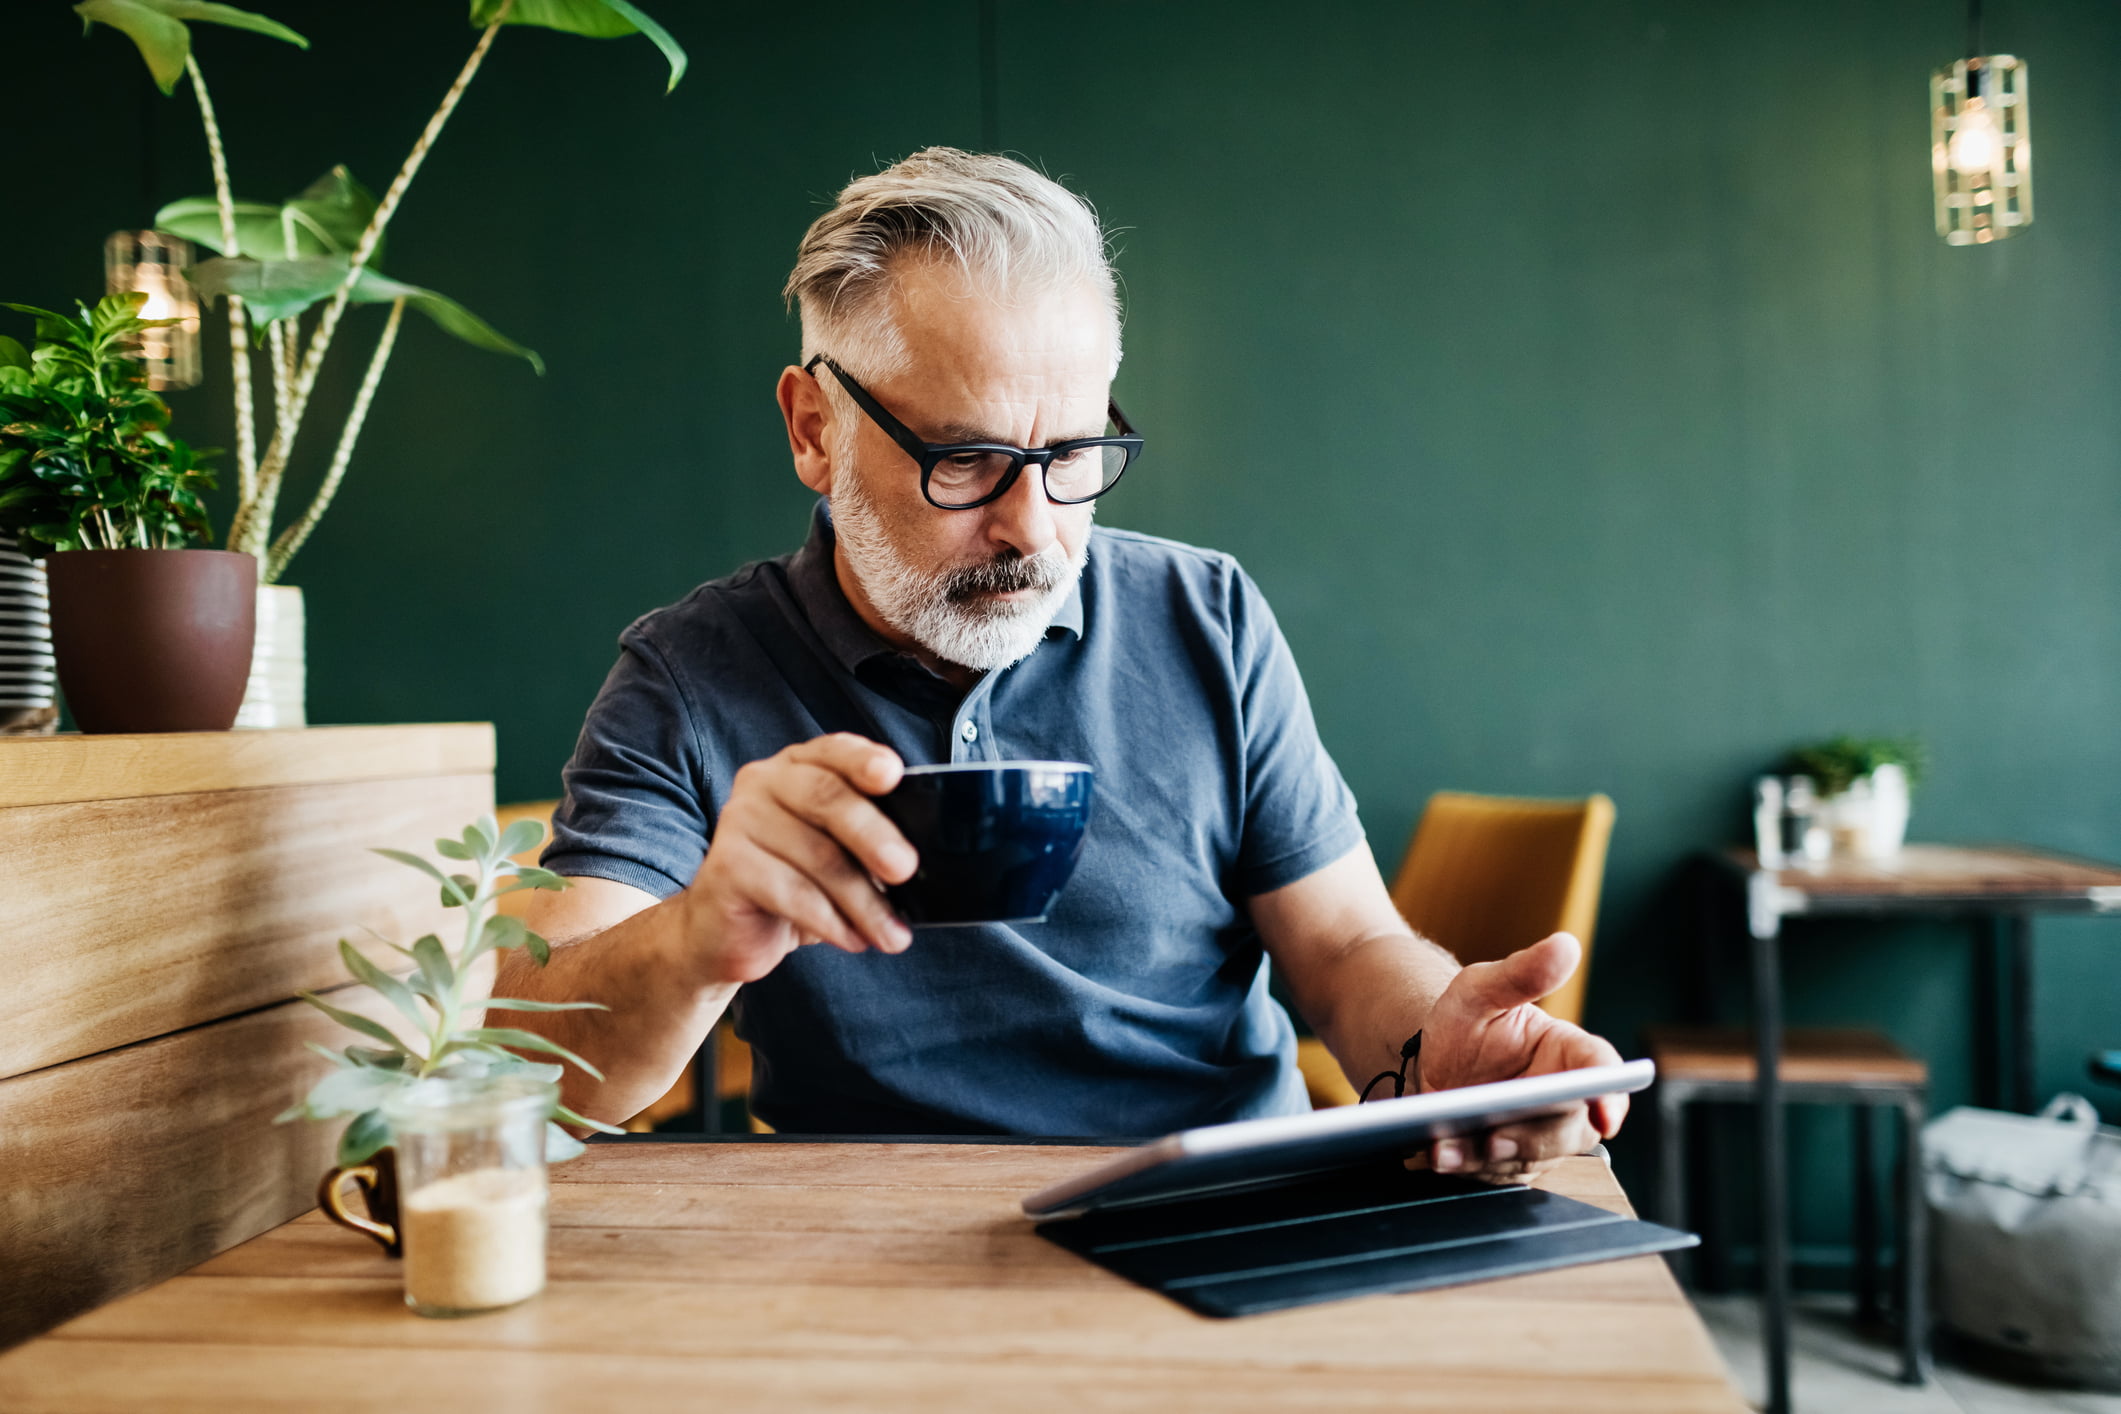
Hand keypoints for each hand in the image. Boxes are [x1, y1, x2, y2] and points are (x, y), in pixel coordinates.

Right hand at [678, 733, 917, 983]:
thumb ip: (868, 840)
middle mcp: (764, 783)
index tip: (893, 775)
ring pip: (817, 856)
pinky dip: (832, 921)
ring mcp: (739, 821)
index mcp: (798, 766)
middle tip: (905, 869)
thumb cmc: (792, 884)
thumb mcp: (836, 854)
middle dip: (873, 835)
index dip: (863, 760)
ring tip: (892, 935)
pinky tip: (853, 939)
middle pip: (826, 798)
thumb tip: (916, 861)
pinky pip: (792, 893)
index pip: (834, 751)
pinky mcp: (726, 867)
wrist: (725, 931)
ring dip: (864, 902)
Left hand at [1411, 932, 1627, 1183]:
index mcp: (1569, 1053)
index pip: (1601, 1070)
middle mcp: (1563, 1100)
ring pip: (1529, 1157)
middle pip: (1569, 1128)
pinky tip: (1436, 1155)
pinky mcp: (1508, 1162)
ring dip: (1490, 1158)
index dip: (1609, 1093)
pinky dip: (1465, 1166)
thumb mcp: (1482, 989)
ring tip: (1448, 1149)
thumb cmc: (1466, 1020)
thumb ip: (1521, 973)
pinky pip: (1494, 1173)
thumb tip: (1565, 944)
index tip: (1603, 1112)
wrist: (1428, 1058)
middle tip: (1496, 1138)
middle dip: (1533, 1138)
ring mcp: (1537, 1135)